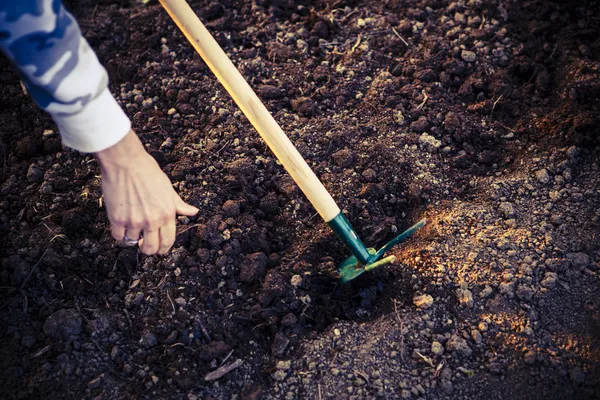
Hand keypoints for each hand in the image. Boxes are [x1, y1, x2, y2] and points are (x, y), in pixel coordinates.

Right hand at [95, 130, 197, 254]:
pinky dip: (119, 233)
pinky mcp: (117, 219)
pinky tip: (121, 225)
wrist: (126, 162)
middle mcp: (152, 221)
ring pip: (132, 241)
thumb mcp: (168, 188)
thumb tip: (194, 212)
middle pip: (151, 248)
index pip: (168, 242)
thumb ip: (179, 205)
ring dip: (131, 236)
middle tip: (143, 243)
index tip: (158, 247)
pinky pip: (118, 236)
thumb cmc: (148, 172)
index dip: (163, 249)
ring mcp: (134, 221)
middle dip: (147, 249)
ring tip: (130, 224)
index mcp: (167, 214)